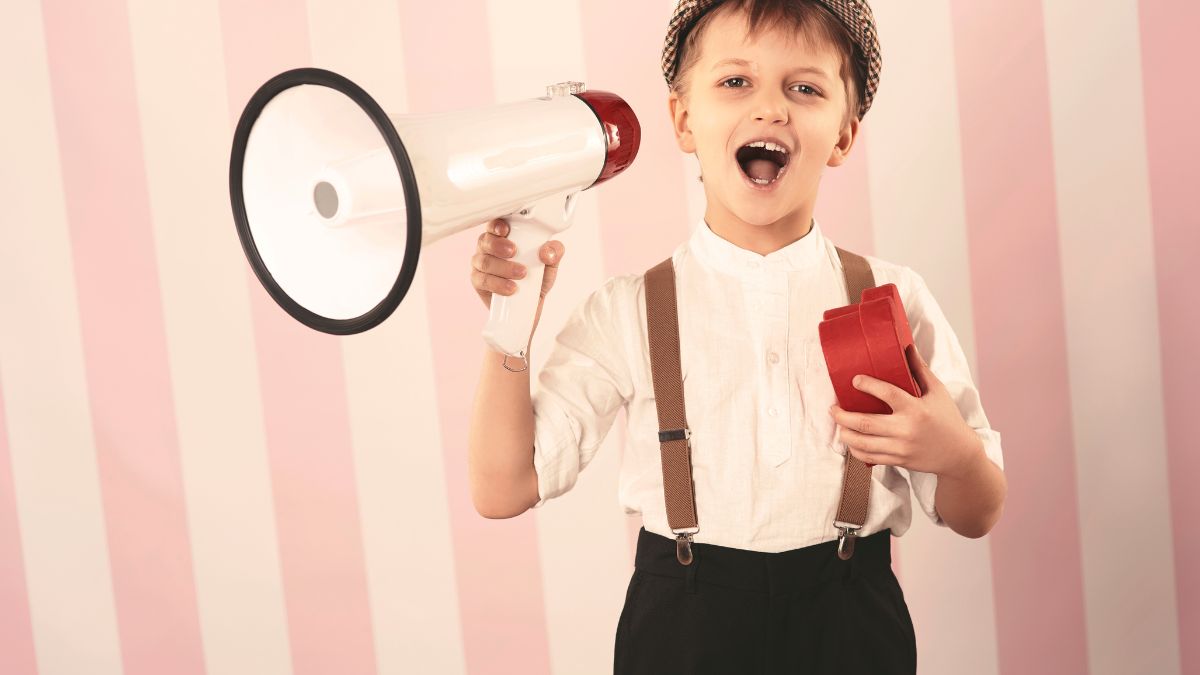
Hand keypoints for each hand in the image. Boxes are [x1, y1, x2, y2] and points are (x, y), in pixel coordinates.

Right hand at [471, 218, 565, 309]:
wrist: (530, 305)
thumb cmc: (536, 279)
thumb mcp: (550, 264)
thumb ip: (554, 253)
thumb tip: (546, 251)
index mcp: (504, 238)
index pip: (495, 225)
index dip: (496, 225)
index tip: (505, 230)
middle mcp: (489, 249)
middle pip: (484, 240)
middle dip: (498, 245)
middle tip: (513, 252)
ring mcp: (481, 265)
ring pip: (484, 261)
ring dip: (503, 267)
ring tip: (521, 274)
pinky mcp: (479, 282)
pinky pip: (482, 280)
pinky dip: (498, 284)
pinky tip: (511, 288)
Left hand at [828, 343, 981, 477]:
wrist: (958, 454)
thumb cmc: (947, 418)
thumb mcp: (937, 392)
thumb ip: (920, 369)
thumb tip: (907, 346)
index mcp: (916, 409)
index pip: (887, 394)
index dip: (868, 385)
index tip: (854, 380)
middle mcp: (906, 430)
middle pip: (865, 423)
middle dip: (842, 415)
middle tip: (833, 408)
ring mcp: (900, 448)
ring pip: (862, 442)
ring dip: (844, 432)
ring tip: (838, 423)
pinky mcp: (897, 461)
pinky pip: (868, 457)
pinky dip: (854, 448)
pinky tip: (850, 439)